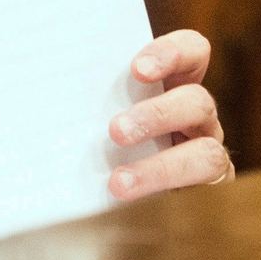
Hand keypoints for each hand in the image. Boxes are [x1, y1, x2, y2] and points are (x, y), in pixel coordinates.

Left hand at [106, 29, 230, 201]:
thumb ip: (95, 103)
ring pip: (206, 154)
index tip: (138, 70)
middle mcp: (198, 117)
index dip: (172, 53)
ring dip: (161, 168)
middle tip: (116, 131)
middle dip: (158, 115)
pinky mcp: (211, 192)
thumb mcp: (103, 115)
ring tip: (119, 181)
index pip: (193, 52)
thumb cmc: (107, 142)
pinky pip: (203, 196)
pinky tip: (136, 204)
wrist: (119, 207)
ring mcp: (209, 154)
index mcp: (176, 85)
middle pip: (198, 101)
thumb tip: (49, 96)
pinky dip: (169, 199)